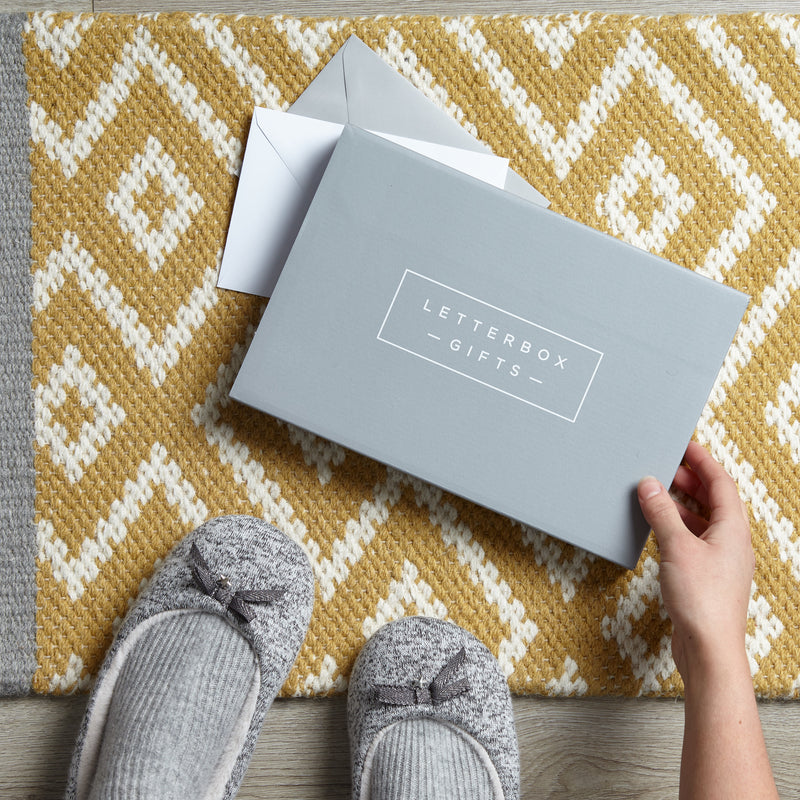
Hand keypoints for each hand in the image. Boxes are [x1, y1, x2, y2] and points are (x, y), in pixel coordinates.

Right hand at [637, 441, 754, 681]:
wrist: (709, 648)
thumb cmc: (702, 601)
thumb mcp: (676, 547)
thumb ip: (662, 513)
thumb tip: (650, 485)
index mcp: (733, 530)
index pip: (721, 483)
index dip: (703, 461)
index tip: (685, 445)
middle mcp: (731, 542)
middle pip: (714, 500)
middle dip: (691, 480)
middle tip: (666, 465)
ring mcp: (720, 560)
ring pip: (703, 520)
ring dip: (682, 503)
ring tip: (658, 491)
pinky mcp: (706, 576)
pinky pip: (693, 539)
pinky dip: (677, 526)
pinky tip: (659, 526)